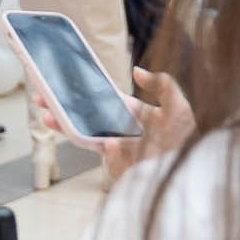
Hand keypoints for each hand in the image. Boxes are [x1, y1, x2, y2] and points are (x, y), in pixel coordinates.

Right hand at [37, 67, 195, 177]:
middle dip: (63, 108)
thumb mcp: (179, 105)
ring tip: (48, 116)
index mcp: (133, 115)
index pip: (102, 100)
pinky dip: (102, 149)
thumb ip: (162, 84)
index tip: (64, 83)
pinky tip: (106, 141)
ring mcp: (119, 150)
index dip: (83, 91)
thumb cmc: (189, 139)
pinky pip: (106, 158)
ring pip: (86, 137)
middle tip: (43, 98)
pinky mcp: (122, 167)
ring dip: (66, 126)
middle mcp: (122, 132)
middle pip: (86, 118)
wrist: (196, 168)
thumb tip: (137, 71)